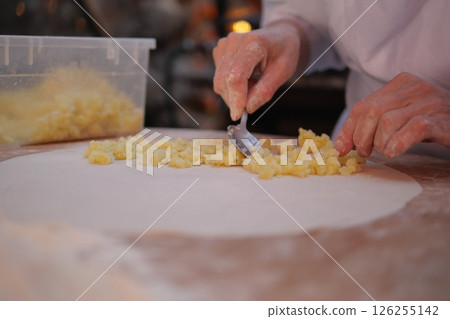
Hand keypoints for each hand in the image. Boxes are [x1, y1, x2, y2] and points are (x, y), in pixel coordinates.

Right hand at [212, 21, 304, 120]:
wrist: (279, 36)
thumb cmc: (283, 52)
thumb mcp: (283, 72)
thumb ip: (265, 91)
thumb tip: (248, 108)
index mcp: (253, 43)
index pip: (235, 76)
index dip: (236, 98)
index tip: (239, 115)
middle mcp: (234, 41)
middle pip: (224, 81)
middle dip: (235, 98)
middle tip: (253, 100)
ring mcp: (224, 45)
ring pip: (219, 82)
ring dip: (234, 92)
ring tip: (254, 83)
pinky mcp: (219, 51)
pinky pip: (219, 78)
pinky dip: (231, 86)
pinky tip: (246, 78)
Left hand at [335, 72, 449, 157]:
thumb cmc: (433, 121)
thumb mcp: (402, 115)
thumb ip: (376, 123)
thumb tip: (344, 143)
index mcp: (401, 83)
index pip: (364, 104)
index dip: (349, 128)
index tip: (342, 147)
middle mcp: (414, 88)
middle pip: (371, 111)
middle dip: (361, 136)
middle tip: (365, 152)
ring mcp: (429, 102)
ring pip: (387, 122)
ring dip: (380, 143)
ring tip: (387, 150)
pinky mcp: (441, 120)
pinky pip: (412, 129)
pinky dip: (397, 144)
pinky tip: (395, 151)